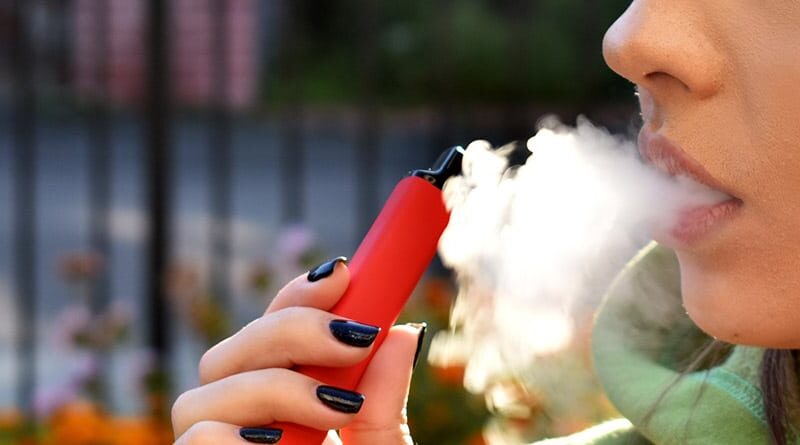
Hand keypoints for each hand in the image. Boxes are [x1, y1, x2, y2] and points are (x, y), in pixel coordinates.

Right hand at [171, 257, 423, 443]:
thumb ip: (384, 403)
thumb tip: (405, 332)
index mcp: (280, 411)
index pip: (269, 337)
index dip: (298, 296)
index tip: (344, 272)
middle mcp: (239, 426)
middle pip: (229, 352)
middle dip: (291, 329)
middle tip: (353, 338)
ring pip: (205, 389)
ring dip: (276, 386)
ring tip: (339, 409)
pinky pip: (192, 437)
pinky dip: (229, 435)